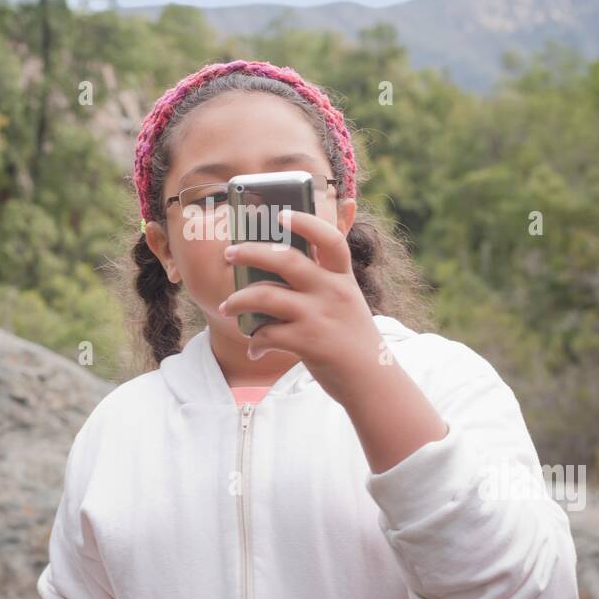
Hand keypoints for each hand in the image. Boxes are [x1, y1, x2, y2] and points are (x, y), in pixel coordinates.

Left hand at [217, 209, 382, 403]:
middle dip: (251, 252)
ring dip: (238, 300)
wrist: (373, 382)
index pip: (330, 238)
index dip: (305, 222)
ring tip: (225, 307)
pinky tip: (254, 348)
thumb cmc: (353, 339)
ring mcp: (320, 316)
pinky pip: (268, 334)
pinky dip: (255, 342)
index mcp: (342, 277)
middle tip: (229, 254)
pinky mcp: (309, 342)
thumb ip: (324, 281)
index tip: (281, 215)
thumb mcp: (348, 302)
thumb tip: (283, 266)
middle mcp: (332, 291)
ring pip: (266, 296)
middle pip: (285, 259)